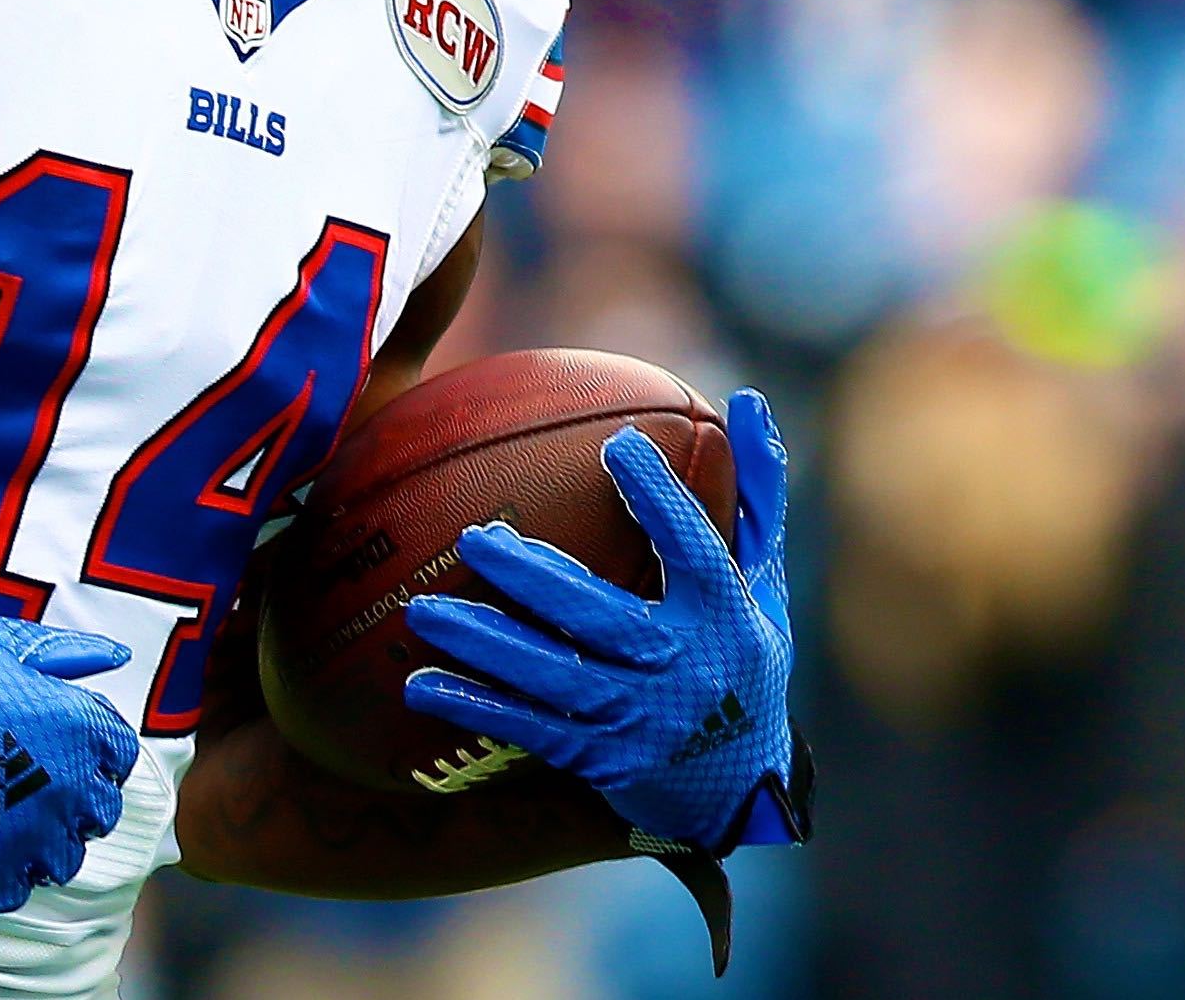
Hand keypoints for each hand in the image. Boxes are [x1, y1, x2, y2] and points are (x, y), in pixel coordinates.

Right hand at [0, 607, 139, 912]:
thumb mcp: (9, 644)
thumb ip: (69, 655)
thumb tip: (116, 656)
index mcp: (79, 727)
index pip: (118, 761)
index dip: (89, 758)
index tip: (59, 757)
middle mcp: (67, 785)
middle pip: (96, 817)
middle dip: (69, 805)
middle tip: (26, 790)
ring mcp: (25, 831)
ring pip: (59, 862)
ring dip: (36, 847)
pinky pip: (9, 893)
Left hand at [400, 390, 806, 852]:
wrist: (744, 785)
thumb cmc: (745, 656)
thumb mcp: (763, 580)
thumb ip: (755, 493)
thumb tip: (747, 399)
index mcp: (725, 615)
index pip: (695, 550)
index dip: (660, 500)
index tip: (618, 446)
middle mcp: (681, 668)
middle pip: (603, 618)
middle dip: (535, 579)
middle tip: (473, 537)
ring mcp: (637, 719)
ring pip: (554, 676)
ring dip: (486, 645)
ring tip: (422, 612)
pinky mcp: (600, 758)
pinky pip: (530, 730)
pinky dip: (477, 708)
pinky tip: (421, 685)